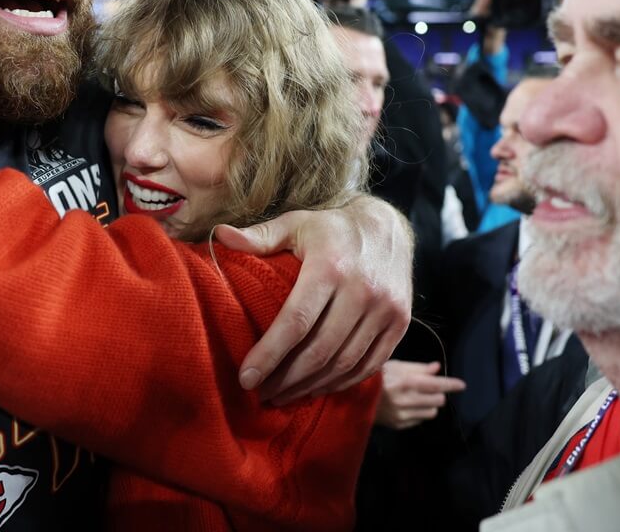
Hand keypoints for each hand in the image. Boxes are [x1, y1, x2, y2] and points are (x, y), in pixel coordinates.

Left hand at [217, 196, 413, 403]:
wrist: (389, 228)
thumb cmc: (331, 229)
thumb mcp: (296, 224)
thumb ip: (260, 236)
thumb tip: (219, 236)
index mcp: (330, 267)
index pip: (296, 321)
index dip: (269, 354)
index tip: (246, 378)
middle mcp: (362, 291)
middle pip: (319, 350)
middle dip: (286, 379)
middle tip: (261, 394)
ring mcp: (386, 310)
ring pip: (344, 363)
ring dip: (311, 386)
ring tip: (283, 396)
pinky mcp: (400, 324)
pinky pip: (370, 364)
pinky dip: (342, 382)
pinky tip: (317, 388)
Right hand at [375, 360, 464, 429]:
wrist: (353, 397)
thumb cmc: (374, 377)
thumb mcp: (394, 365)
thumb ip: (417, 368)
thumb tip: (437, 368)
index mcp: (405, 382)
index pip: (436, 385)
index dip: (451, 384)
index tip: (462, 385)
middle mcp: (406, 400)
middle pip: (438, 400)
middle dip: (438, 393)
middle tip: (430, 388)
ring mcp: (402, 415)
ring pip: (431, 412)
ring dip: (429, 404)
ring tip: (418, 397)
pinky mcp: (398, 425)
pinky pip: (419, 420)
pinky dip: (419, 412)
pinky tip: (408, 405)